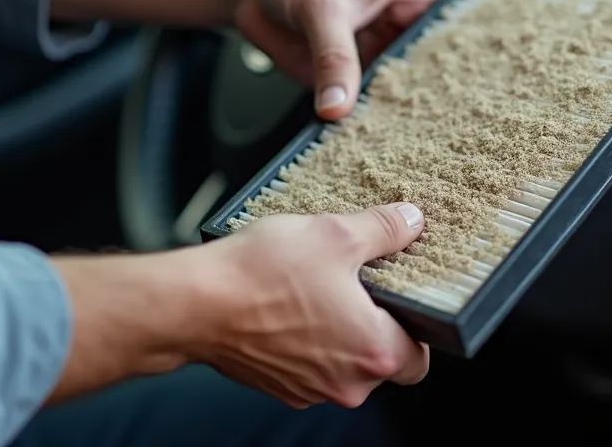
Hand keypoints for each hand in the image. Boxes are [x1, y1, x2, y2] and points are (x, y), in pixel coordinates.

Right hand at [191, 203, 430, 408]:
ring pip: (340, 362)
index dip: (415, 326)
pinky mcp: (276, 385)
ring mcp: (308, 389)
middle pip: (379, 360)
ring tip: (314, 288)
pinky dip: (303, 340)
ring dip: (335, 331)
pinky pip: (306, 364)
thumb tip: (409, 222)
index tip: (402, 299)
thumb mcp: (335, 234)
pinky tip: (286, 304)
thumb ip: (383, 230)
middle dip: (372, 324)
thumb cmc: (261, 275)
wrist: (194, 303)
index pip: (418, 358)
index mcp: (372, 352)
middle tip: (356, 284)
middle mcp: (344, 383)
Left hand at [235, 0, 445, 120]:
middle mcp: (399, 32)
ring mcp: (374, 58)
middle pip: (427, 79)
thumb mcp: (321, 7)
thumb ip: (332, 57)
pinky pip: (359, 108)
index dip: (459, 71)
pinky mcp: (348, 78)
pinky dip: (356, 122)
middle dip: (421, 105)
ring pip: (394, 100)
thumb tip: (338, 104)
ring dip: (386, 119)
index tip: (453, 104)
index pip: (453, 39)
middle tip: (413, 130)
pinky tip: (357, 135)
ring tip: (384, 137)